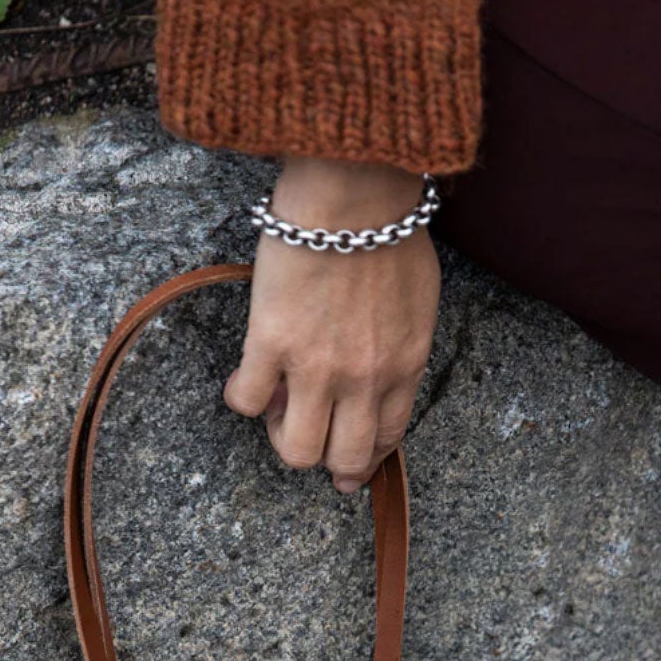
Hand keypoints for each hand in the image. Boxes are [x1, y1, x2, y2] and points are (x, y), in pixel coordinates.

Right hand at [225, 156, 440, 492]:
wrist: (354, 193)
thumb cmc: (390, 231)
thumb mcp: (418, 302)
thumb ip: (401, 347)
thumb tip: (377, 375)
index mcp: (404, 366)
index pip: (387, 439)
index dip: (364, 460)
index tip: (348, 467)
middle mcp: (364, 379)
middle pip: (343, 458)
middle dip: (325, 458)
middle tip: (306, 433)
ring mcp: (317, 367)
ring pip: (297, 449)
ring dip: (282, 435)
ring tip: (276, 404)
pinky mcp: (272, 344)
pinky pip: (248, 403)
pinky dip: (243, 396)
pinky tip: (244, 375)